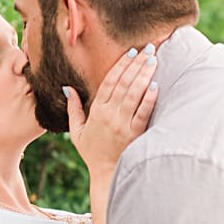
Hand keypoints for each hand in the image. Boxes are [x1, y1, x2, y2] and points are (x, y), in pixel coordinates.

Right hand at [66, 43, 158, 173]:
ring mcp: (123, 124)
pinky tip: (156, 84)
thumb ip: (73, 108)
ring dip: (144, 75)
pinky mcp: (135, 134)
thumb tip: (67, 88)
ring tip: (153, 59)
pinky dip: (149, 98)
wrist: (107, 175)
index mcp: (96, 111)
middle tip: (148, 48)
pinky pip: (143, 112)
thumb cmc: (92, 152)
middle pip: (123, 84)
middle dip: (136, 64)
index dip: (120, 65)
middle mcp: (109, 115)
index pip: (109, 82)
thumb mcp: (77, 131)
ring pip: (134, 94)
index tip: (130, 51)